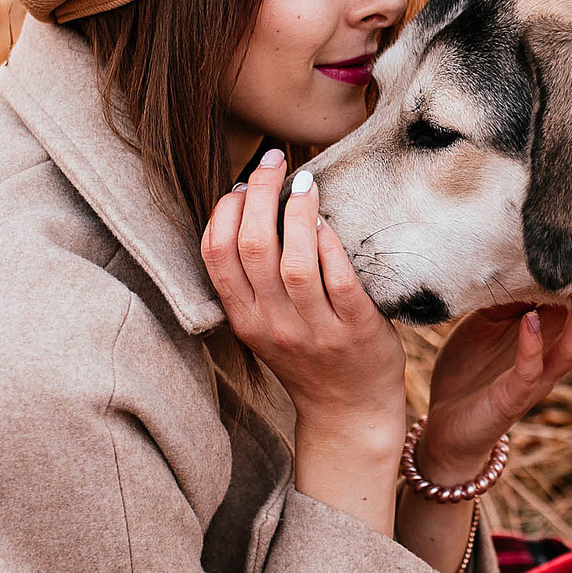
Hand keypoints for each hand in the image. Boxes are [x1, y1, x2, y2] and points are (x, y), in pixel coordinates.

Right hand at [202, 150, 406, 448]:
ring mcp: (314, 331)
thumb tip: (250, 207)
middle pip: (252, 248)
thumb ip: (253, 282)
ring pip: (293, 263)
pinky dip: (330, 246)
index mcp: (243, 319)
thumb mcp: (265, 326)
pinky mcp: (355, 332)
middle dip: (259, 194)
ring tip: (304, 181)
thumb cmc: (308, 359)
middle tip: (273, 159)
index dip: (224, 211)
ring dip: (297, 212)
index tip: (241, 182)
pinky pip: (338, 282)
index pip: (216, 255)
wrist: (348, 413)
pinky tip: (328, 221)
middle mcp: (272, 325)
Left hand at [413, 299, 571, 484]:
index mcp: (546, 338)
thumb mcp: (486, 323)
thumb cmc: (468, 371)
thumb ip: (505, 299)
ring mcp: (535, 379)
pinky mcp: (513, 397)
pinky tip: (530, 321)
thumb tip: (518, 262)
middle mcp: (549, 359)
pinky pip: (530, 371)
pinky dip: (533, 345)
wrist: (445, 425)